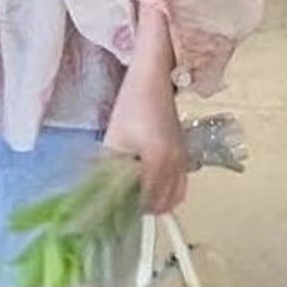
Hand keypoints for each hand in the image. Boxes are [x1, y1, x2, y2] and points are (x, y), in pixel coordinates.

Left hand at [104, 4, 187, 214]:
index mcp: (157, 160)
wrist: (154, 79)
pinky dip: (167, 192)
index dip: (127, 206)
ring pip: (174, 198)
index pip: (144, 200)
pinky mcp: (184, 154)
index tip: (112, 206)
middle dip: (141, 206)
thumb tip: (101, 190)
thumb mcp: (115, 136)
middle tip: (122, 196)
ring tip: (135, 190)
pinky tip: (150, 181)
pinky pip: (180, 185)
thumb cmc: (132, 103)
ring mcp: (183, 160)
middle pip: (161, 204)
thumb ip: (110, 167)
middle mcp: (175, 164)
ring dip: (155, 201)